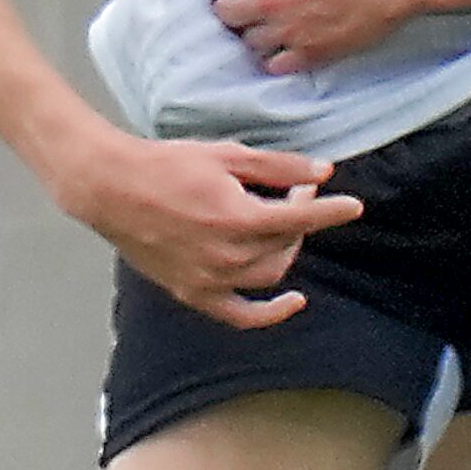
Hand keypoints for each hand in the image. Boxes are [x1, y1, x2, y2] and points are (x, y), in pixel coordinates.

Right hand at [57, 130, 362, 330]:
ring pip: (269, 276)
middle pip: (285, 246)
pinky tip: (292, 301)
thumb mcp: (229, 154)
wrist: (115, 188)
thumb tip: (323, 173)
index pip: (300, 220)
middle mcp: (227, 256)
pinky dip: (269, 312)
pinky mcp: (192, 294)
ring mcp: (209, 281)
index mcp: (238, 218)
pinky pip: (240, 314)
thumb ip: (279, 166)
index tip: (354, 206)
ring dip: (285, 251)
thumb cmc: (170, 164)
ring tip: (283, 226)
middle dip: (300, 221)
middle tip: (297, 195)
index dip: (331, 212)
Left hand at [203, 0, 415, 74]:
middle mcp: (270, 0)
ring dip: (253, 28)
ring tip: (268, 18)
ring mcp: (290, 30)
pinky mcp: (313, 52)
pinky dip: (276, 55)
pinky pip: (277, 65)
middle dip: (230, 0)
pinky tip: (286, 41)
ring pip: (249, 40)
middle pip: (224, 12)